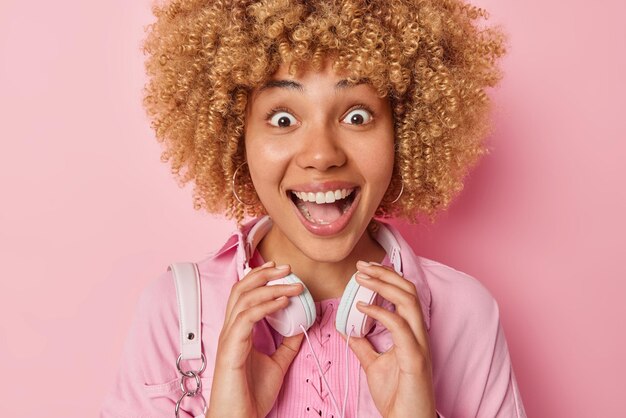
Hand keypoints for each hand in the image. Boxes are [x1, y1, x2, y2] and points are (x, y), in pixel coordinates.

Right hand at [207, 261, 303, 417]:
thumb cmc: (251, 395)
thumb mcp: (277, 364)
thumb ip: (286, 345)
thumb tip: (301, 327)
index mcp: (238, 331)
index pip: (244, 294)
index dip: (260, 278)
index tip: (281, 270)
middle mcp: (230, 330)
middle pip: (241, 289)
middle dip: (263, 274)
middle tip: (287, 267)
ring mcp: (229, 338)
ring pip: (244, 299)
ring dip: (270, 287)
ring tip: (292, 284)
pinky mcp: (231, 348)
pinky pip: (246, 318)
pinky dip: (265, 305)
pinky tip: (282, 302)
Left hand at [346, 261, 436, 417]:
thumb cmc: (396, 396)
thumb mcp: (374, 365)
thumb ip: (363, 346)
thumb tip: (345, 328)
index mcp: (412, 333)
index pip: (405, 295)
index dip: (387, 277)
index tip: (365, 268)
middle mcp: (419, 334)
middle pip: (409, 291)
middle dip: (385, 273)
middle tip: (362, 265)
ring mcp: (419, 345)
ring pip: (409, 302)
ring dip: (384, 285)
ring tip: (361, 278)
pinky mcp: (415, 359)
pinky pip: (400, 327)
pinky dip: (381, 312)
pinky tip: (362, 307)